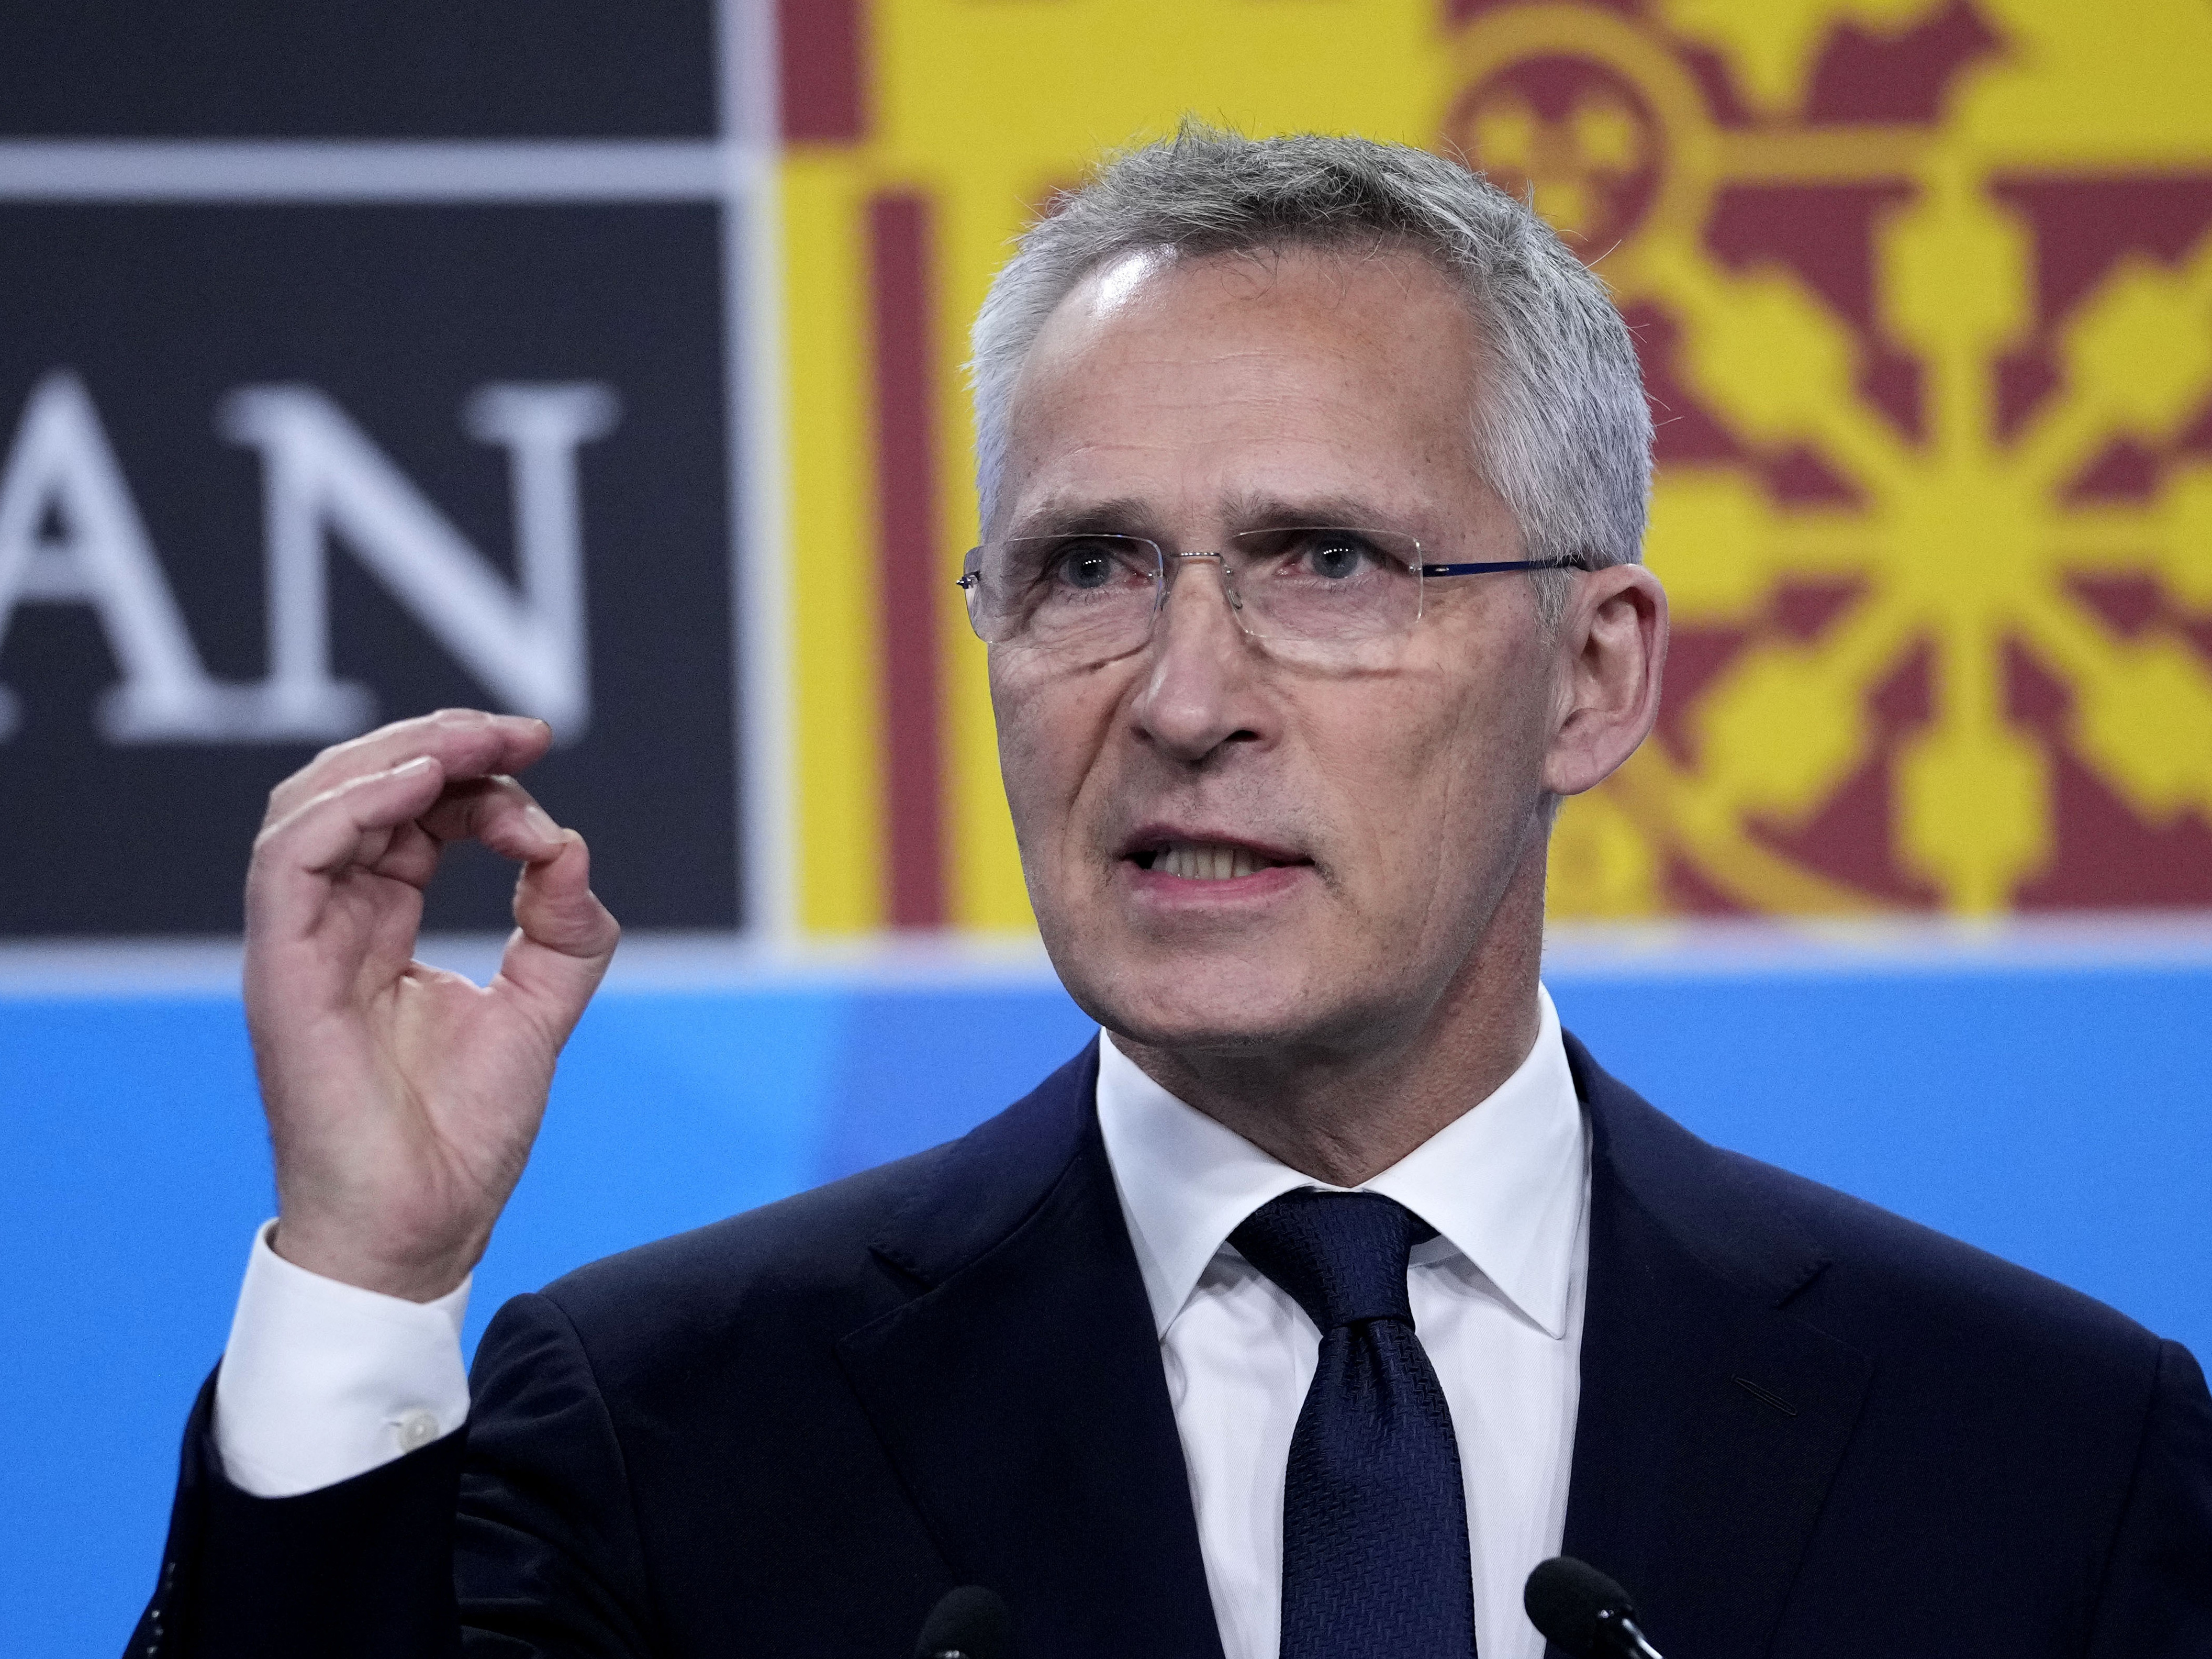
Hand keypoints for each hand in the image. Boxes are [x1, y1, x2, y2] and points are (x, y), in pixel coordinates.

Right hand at [244, 709, 620, 1300]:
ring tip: (477, 744)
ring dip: (397, 755)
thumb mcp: (540, 1012)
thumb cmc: (461, 1138)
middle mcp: (333, 923)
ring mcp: (300, 944)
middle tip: (520, 728)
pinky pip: (290, 859)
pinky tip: (423, 786)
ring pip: (312, 803)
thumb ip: (561, 931)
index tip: (546, 763)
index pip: (415, 813)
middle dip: (442, 740)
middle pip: (360, 789)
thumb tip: (573, 846)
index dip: (477, 773)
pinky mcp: (282, 971)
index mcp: (380, 927)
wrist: (421, 1232)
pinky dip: (353, 806)